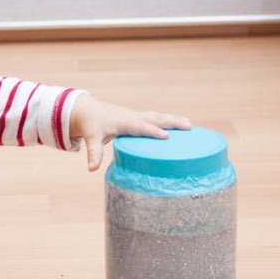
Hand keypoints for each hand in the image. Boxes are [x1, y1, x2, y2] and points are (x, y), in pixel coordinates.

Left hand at [69, 95, 191, 170]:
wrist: (89, 109)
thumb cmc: (91, 125)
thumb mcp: (91, 138)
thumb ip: (93, 153)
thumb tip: (91, 169)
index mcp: (123, 122)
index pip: (140, 127)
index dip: (153, 131)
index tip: (166, 136)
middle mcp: (133, 116)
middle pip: (156, 118)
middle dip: (172, 122)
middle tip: (188, 126)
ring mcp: (137, 115)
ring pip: (158, 116)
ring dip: (173, 119)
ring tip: (190, 125)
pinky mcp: (139, 117)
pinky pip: (157, 118)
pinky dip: (168, 120)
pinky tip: (180, 125)